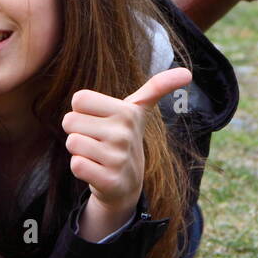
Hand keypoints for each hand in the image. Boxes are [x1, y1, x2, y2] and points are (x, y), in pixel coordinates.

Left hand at [61, 68, 192, 213]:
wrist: (127, 184)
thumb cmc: (124, 138)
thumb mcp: (139, 110)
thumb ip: (157, 87)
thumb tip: (188, 73)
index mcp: (128, 112)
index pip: (79, 99)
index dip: (82, 112)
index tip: (100, 122)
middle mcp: (125, 133)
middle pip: (70, 121)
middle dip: (79, 132)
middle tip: (98, 141)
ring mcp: (118, 158)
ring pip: (72, 142)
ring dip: (79, 151)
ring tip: (98, 155)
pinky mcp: (109, 180)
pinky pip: (76, 165)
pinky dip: (81, 168)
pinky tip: (97, 170)